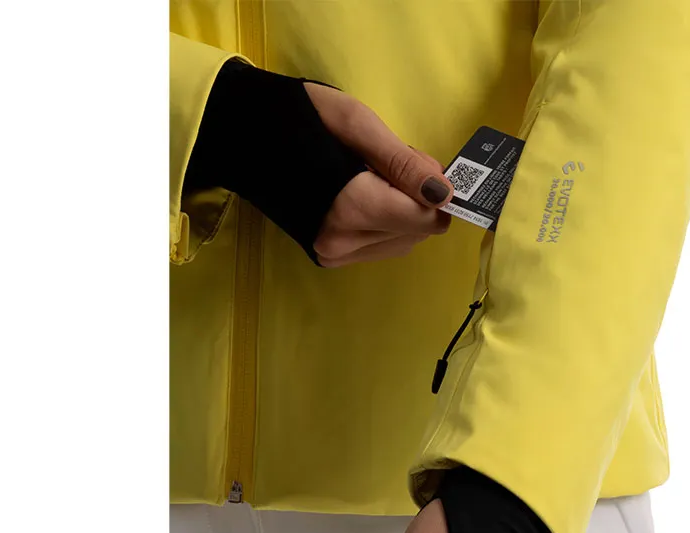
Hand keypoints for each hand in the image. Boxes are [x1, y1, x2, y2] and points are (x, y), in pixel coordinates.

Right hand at [303, 82, 454, 266]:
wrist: (244, 136)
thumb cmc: (302, 118)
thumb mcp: (357, 124)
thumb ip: (403, 163)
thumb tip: (445, 195)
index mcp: (350, 208)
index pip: (427, 219)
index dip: (435, 191)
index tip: (418, 162)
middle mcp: (342, 242)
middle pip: (418, 232)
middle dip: (417, 199)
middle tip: (386, 163)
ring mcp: (333, 254)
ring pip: (403, 243)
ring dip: (403, 212)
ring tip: (372, 177)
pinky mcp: (329, 258)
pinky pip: (381, 247)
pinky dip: (386, 223)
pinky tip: (364, 196)